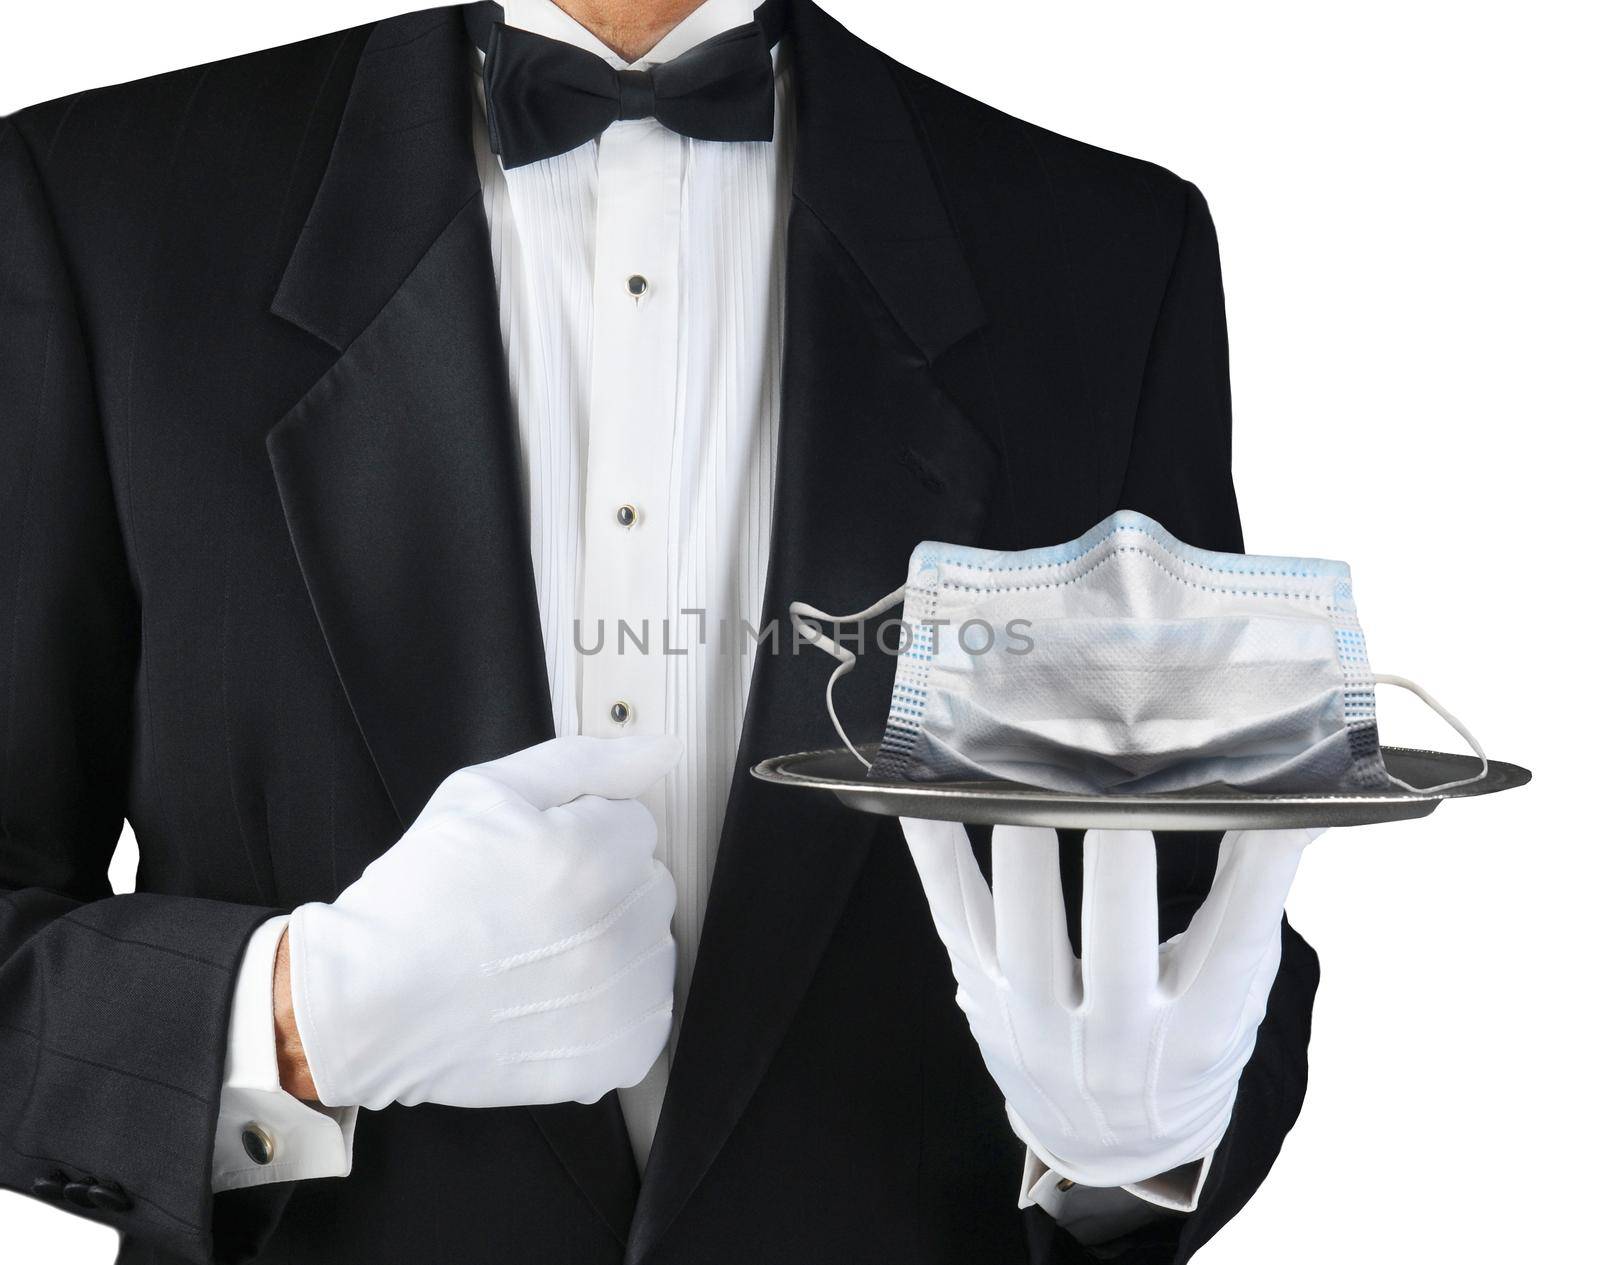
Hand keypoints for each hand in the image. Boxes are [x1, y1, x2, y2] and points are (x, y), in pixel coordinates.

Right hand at [286, 734, 681, 1110]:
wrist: (370, 1002)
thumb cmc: (417, 898)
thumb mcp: (484, 792)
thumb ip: (585, 762)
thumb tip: (660, 752)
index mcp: (593, 856)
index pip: (634, 824)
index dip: (579, 835)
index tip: (533, 861)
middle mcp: (617, 928)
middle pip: (648, 883)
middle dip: (600, 885)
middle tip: (527, 907)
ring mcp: (621, 998)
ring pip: (651, 946)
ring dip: (611, 946)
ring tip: (537, 955)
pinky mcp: (616, 1053)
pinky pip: (648, 1013)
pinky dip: (613, 1008)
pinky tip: (555, 998)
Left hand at [899, 820, 1318, 1187]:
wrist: (1108, 1142)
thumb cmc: (1182, 1048)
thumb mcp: (1237, 998)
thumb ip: (1255, 907)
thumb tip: (1299, 803)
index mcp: (1198, 1028)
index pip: (1236, 943)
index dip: (1258, 878)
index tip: (1271, 809)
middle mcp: (1116, 1033)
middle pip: (1116, 949)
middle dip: (1116, 874)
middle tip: (1120, 798)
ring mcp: (1037, 1018)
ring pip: (1024, 938)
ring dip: (1022, 863)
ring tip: (1024, 790)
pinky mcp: (979, 993)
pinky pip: (953, 916)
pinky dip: (938, 856)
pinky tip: (931, 799)